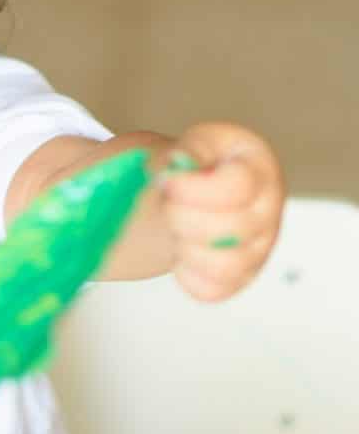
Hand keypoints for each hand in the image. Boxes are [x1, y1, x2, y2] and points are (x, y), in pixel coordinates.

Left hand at [157, 122, 284, 301]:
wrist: (177, 194)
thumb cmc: (185, 166)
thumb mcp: (187, 143)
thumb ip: (185, 153)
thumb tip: (179, 167)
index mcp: (256, 164)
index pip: (238, 186)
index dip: (192, 189)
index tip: (165, 182)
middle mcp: (268, 205)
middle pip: (234, 228)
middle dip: (183, 218)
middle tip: (166, 204)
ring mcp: (260, 244)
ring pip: (227, 265)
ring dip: (186, 250)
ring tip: (174, 229)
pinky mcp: (243, 275)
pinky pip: (214, 290)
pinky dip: (187, 277)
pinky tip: (179, 255)